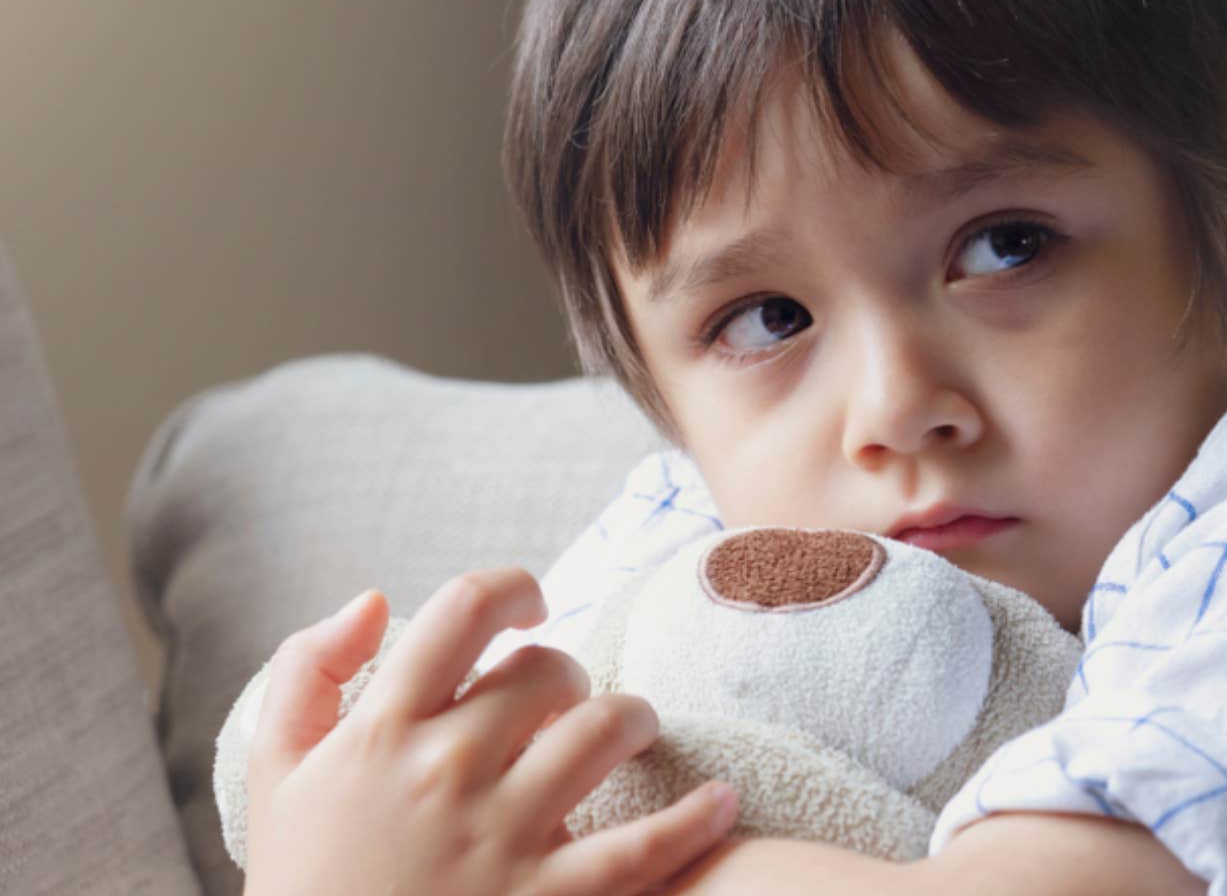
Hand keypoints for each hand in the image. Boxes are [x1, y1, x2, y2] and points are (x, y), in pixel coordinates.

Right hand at [242, 567, 738, 895]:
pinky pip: (645, 847)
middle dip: (568, 673)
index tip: (532, 606)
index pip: (466, 609)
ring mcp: (502, 837)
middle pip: (549, 669)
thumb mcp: (277, 774)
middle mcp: (447, 771)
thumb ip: (307, 671)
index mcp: (381, 731)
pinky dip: (698, 818)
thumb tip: (375, 600)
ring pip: (607, 730)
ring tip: (632, 734)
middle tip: (565, 701)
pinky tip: (722, 801)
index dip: (514, 588)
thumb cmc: (307, 883)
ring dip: (635, 720)